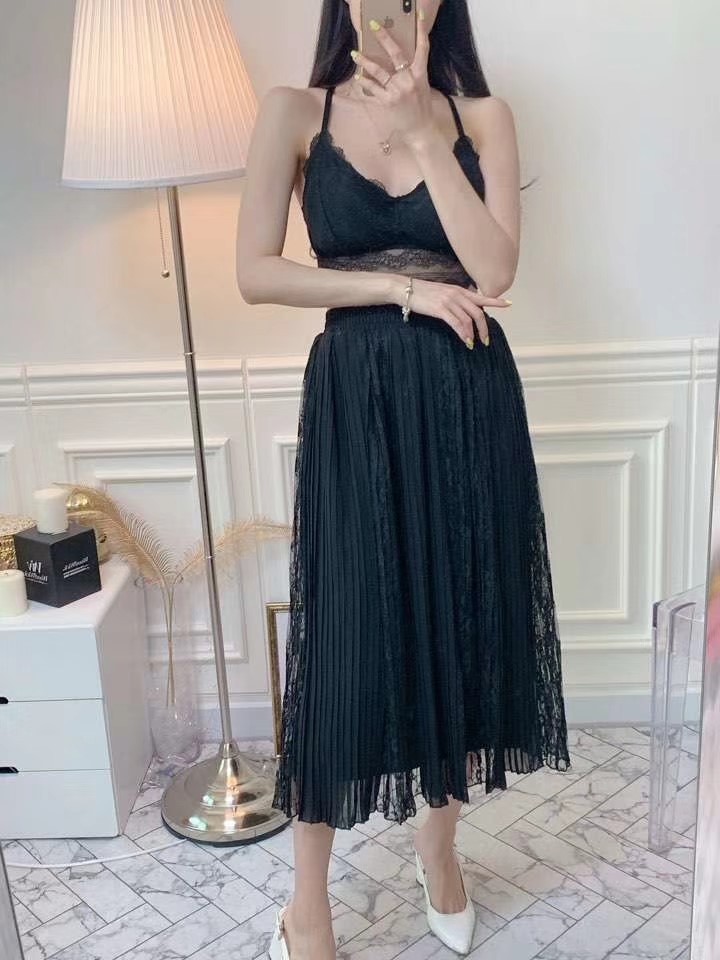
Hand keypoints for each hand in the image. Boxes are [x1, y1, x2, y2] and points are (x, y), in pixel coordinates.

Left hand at [352, 1, 435, 144]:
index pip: (423, 49)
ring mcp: (397, 91)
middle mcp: (408, 80)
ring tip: (354, 54)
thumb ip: (411, 73)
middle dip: (384, 38)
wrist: (420, 130)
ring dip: (364, 61)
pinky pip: (372, 89)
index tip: (419, 17)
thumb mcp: (421, 86)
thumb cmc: (420, 107)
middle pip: (396, 54)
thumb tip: (398, 61)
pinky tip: (357, 77)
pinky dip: (364, 83)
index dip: (422, 32)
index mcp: (419, 74)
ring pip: (378, 71)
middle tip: (374, 26)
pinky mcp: (387, 102)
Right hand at [394, 277, 511, 345]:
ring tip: (473, 344)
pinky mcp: (440, 309)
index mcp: (459, 290)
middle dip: (484, 328)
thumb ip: (455, 299)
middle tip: (486, 340)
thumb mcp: (443, 292)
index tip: (509, 304)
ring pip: (468, 320)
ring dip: (473, 334)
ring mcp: (449, 301)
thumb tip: (464, 310)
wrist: (405, 289)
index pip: (482, 296)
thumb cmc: (422, 293)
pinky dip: (463, 334)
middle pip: (478, 313)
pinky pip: (457, 323)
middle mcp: (457, 294)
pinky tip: (466, 341)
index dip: (496, 301)